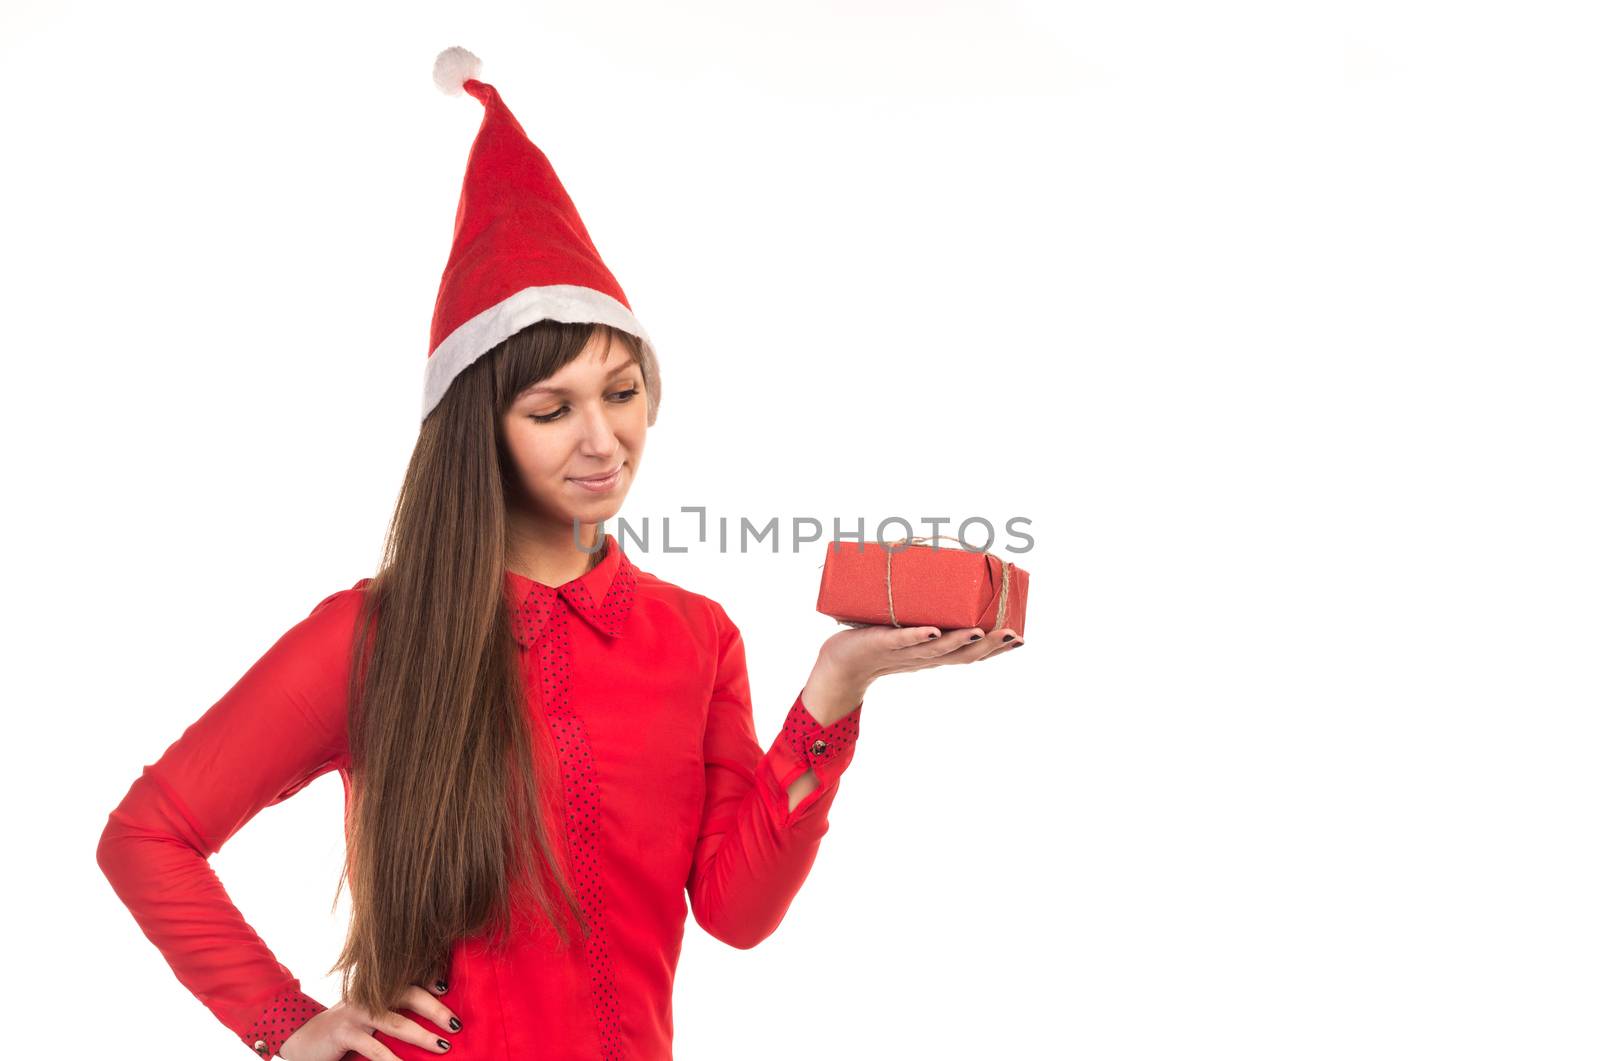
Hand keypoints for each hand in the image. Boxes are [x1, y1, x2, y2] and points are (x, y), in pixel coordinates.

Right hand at [279, 980, 460, 1060]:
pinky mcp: (344, 1033)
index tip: (450, 988)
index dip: (431, 979)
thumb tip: (435, 1022)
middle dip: (435, 1009)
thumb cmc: (347, 1029)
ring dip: (422, 1036)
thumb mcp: (371, 1015)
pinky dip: (392, 1060)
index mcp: (378, 987)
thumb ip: (395, 1012)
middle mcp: (369, 994)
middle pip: (409, 995)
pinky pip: (374, 1048)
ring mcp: (356, 1012)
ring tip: (442, 1046)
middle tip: (456, 1024)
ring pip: (396, 1022)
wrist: (303, 1039)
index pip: (410, 978)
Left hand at [806, 622, 1023, 722]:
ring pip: (936, 649)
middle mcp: (923, 657)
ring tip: (980, 630)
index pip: (970, 655)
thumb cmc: (879, 641)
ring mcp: (903, 651)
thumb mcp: (911, 629)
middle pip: (961, 655)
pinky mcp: (881, 642)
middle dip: (989, 646)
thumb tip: (943, 574)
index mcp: (934, 654)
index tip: (1020, 639)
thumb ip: (928, 611)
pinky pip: (902, 639)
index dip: (996, 650)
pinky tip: (932, 630)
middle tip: (1013, 634)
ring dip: (959, 640)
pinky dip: (918, 636)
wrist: (841, 664)